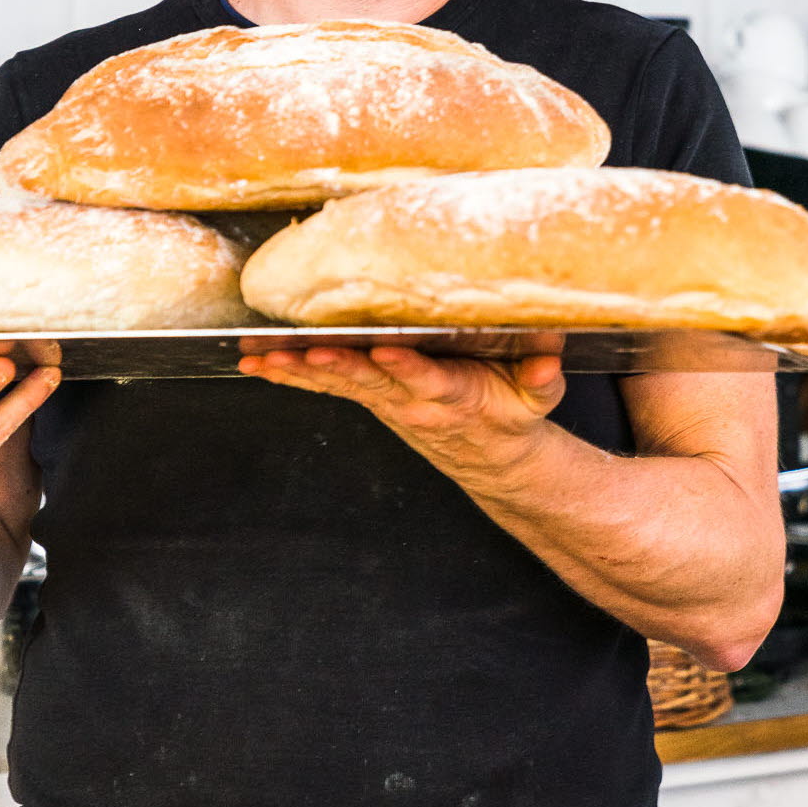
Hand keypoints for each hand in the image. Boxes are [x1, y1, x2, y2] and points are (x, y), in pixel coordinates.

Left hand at [237, 345, 564, 483]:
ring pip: (338, 384)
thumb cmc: (509, 413)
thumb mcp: (537, 399)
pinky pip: (325, 386)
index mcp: (453, 393)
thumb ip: (541, 377)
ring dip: (299, 372)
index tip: (384, 350)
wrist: (489, 456)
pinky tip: (257, 363)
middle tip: (304, 353)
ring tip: (262, 359)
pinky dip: (290, 374)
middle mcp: (412, 399)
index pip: (427, 379)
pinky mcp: (369, 397)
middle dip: (336, 367)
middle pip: (369, 382)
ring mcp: (386, 401)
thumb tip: (550, 358)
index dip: (406, 367)